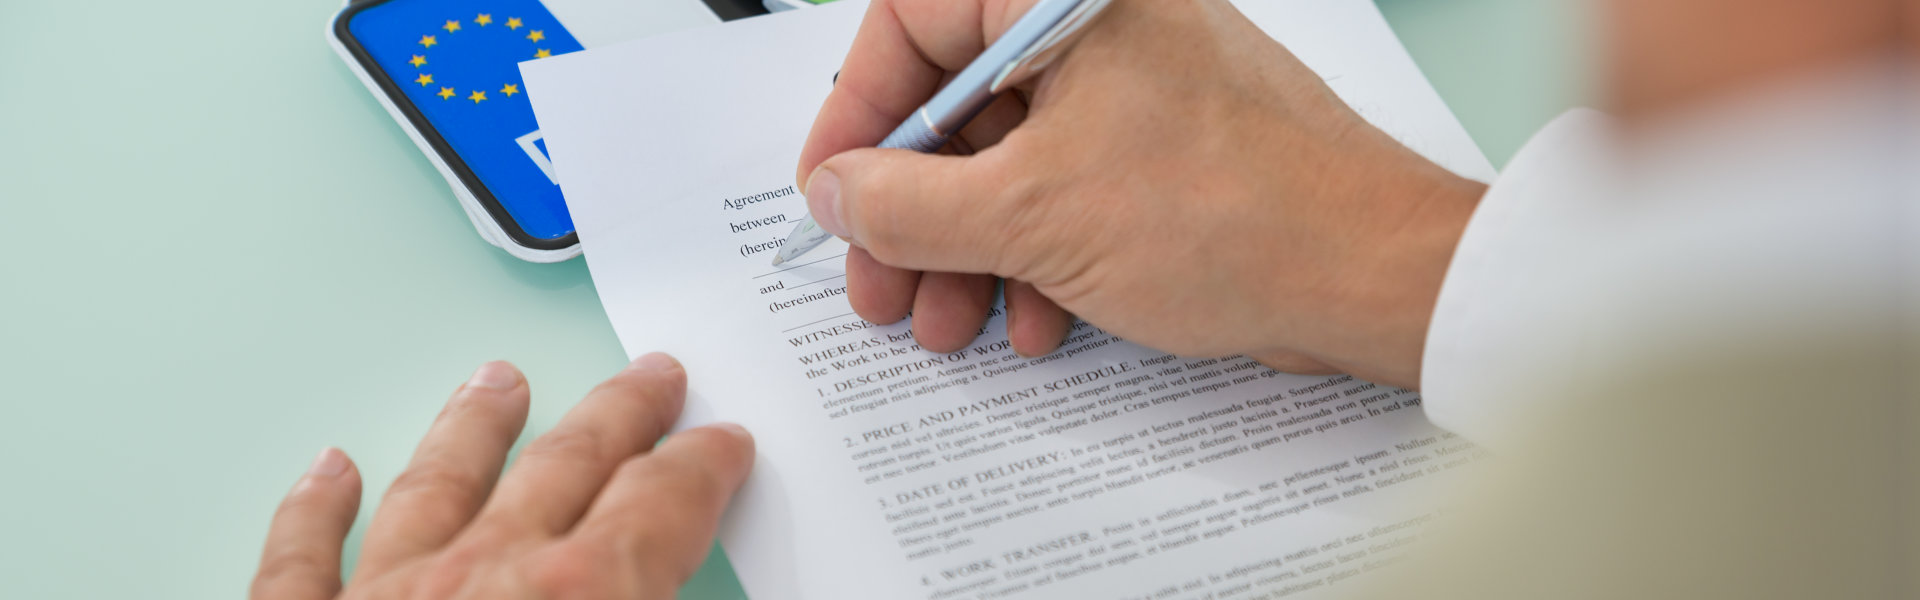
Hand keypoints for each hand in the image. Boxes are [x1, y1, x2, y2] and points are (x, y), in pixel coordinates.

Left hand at [250, 355, 752, 598]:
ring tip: (497, 380)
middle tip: (648, 377)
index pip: (663, 509)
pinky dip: (317, 508)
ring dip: (476, 428)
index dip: (701, 468)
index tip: (722, 442)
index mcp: (585, 596)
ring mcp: (384, 597)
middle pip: (566, 471)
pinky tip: (328, 469)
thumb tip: (703, 585)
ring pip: (438, 486)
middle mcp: (485, 577)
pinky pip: (303, 559)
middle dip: (616, 417)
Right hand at [796, 0, 1486, 387]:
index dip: (856, 112)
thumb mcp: (1031, 215)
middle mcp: (1101, 27)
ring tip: (952, 322)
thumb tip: (839, 192)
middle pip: (956, 103)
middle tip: (881, 285)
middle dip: (911, 211)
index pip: (910, 21)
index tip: (831, 188)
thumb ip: (906, 202)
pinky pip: (1069, 190)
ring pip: (1009, 159)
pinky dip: (1036, 257)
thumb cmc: (1241, 212)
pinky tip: (1034, 321)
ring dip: (967, 252)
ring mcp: (1138, 88)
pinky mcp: (1166, 152)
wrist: (1374, 275)